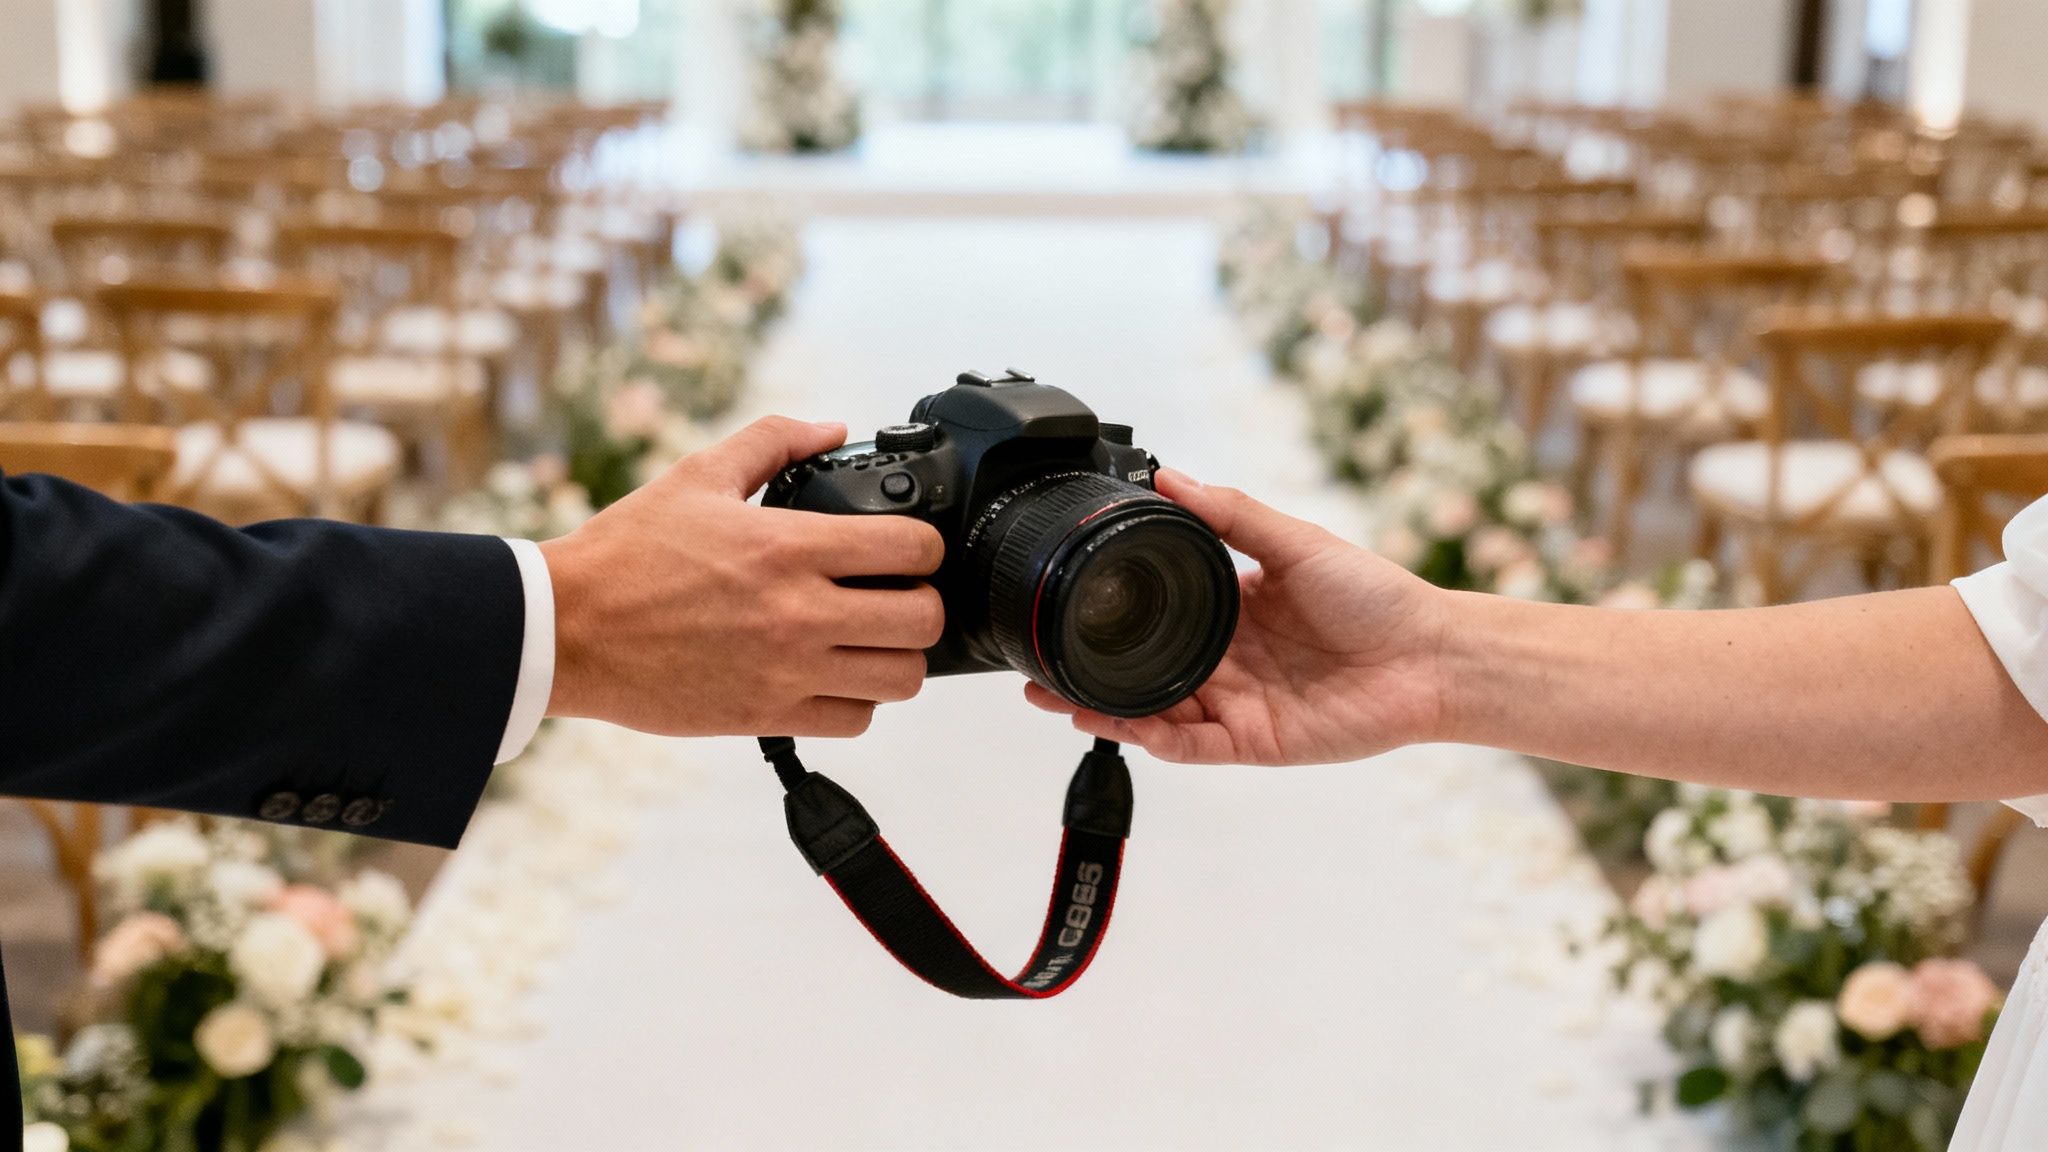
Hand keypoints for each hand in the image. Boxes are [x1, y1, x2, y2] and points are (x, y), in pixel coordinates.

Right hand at [541, 416, 945, 737]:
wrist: (568, 628)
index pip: (911, 549)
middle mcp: (798, 611)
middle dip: (922, 603)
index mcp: (789, 546)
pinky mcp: (766, 714)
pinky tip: (833, 676)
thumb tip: (832, 428)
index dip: (923, 546)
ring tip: (871, 640)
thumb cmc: (627, 552)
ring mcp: (787, 669)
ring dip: (897, 656)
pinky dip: (857, 701)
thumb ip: (773, 440)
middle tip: (896, 597)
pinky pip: (855, 720)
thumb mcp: (699, 475)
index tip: (906, 550)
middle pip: (923, 619)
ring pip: (901, 678)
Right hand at [1024, 468, 1445, 763]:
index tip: (1060, 603)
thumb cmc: (1376, 595)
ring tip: (1055, 696)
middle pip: (1140, 673)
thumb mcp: (1295, 540)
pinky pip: (1192, 746)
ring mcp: (1236, 706)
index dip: (1107, 619)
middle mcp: (1225, 662)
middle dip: (1085, 673)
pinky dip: (1153, 738)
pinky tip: (1120, 723)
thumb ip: (1229, 512)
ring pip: (1155, 713)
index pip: (1153, 619)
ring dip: (1104, 708)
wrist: (1431, 654)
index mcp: (1230, 612)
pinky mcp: (1254, 743)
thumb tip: (1169, 473)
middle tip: (1035, 667)